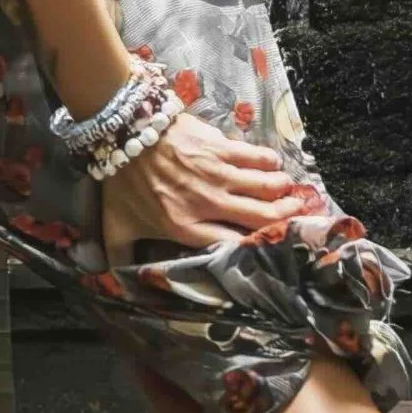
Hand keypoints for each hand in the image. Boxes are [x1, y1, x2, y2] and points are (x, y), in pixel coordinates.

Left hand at [99, 111, 322, 265]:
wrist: (124, 131)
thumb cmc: (121, 181)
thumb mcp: (115, 225)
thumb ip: (120, 254)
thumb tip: (116, 281)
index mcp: (185, 227)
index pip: (231, 243)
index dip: (254, 245)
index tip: (266, 244)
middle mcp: (208, 204)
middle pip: (260, 217)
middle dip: (284, 217)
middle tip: (296, 212)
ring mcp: (218, 174)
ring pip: (265, 187)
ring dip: (282, 190)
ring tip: (288, 190)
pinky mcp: (221, 147)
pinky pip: (257, 157)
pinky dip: (270, 162)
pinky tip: (273, 165)